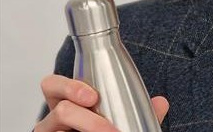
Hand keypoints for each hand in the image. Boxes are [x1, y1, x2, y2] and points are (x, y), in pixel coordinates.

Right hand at [34, 74, 168, 131]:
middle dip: (85, 118)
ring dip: (88, 130)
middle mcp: (52, 120)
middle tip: (107, 129)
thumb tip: (161, 103)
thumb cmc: (102, 128)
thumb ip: (140, 111)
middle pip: (59, 110)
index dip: (69, 86)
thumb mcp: (119, 119)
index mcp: (65, 101)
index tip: (93, 96)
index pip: (52, 85)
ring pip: (57, 129)